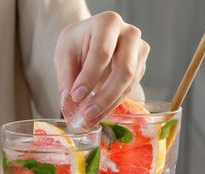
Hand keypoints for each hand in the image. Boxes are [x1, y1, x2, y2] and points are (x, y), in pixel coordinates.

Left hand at [54, 11, 148, 127]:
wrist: (90, 40)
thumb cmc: (77, 43)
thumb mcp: (64, 54)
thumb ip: (67, 77)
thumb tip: (69, 104)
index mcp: (108, 23)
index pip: (102, 52)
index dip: (89, 77)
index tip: (75, 96)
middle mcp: (129, 34)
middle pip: (124, 69)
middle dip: (104, 96)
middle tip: (86, 115)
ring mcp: (139, 51)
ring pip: (129, 83)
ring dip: (108, 105)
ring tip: (89, 120)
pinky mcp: (140, 67)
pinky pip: (129, 89)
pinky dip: (112, 104)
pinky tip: (97, 115)